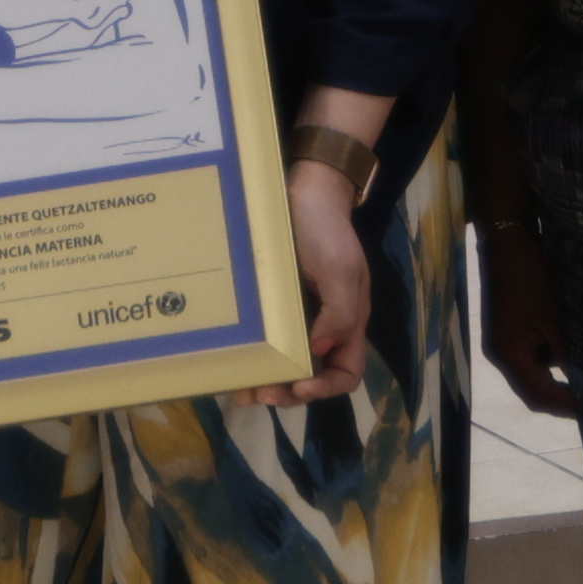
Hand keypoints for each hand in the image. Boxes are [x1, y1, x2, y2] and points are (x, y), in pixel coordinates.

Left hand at [237, 155, 370, 408]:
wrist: (306, 190)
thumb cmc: (326, 229)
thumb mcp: (340, 269)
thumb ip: (339, 313)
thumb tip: (319, 351)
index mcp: (347, 322)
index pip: (346, 372)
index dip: (324, 387)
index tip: (297, 386)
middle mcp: (323, 326)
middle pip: (311, 375)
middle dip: (287, 391)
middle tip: (258, 394)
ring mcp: (296, 316)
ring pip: (285, 363)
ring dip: (265, 380)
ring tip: (240, 390)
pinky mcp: (273, 304)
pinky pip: (266, 339)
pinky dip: (253, 355)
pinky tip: (235, 360)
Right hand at [476, 212, 576, 416]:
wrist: (508, 240)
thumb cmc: (529, 278)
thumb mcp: (552, 317)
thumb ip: (566, 353)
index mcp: (507, 355)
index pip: (537, 395)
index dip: (566, 406)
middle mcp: (502, 354)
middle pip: (534, 389)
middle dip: (563, 398)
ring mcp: (505, 342)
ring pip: (536, 372)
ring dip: (561, 378)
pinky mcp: (512, 330)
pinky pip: (535, 354)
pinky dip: (556, 358)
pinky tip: (578, 355)